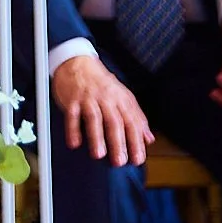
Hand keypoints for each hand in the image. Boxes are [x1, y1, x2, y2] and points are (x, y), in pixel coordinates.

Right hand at [50, 48, 149, 163]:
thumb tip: (149, 139)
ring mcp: (88, 98)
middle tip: (119, 161)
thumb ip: (136, 118)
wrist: (77, 61)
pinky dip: (72, 128)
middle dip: (118, 142)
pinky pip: (72, 114)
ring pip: (94, 117)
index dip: (136, 141)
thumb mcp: (123, 96)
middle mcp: (106, 98)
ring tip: (99, 154)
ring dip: (96, 136)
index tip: (137, 159)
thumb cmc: (101, 83)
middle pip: (113, 121)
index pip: (131, 122)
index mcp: (120, 99)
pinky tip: (74, 143)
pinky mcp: (72, 98)